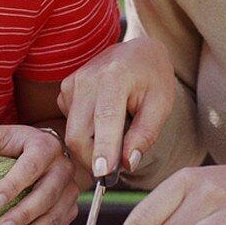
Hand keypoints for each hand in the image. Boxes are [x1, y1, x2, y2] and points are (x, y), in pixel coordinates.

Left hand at [0, 125, 78, 224]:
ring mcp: (69, 190)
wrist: (43, 153)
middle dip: (23, 215)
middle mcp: (62, 167)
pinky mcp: (69, 208)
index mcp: (45, 146)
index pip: (31, 166)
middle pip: (46, 195)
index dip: (13, 185)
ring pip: (54, 216)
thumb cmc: (15, 145)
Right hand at [57, 36, 173, 178]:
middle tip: (114, 171)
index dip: (103, 148)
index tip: (103, 173)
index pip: (105, 119)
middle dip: (92, 159)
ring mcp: (72, 83)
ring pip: (71, 132)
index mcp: (115, 77)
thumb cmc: (153, 78)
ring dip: (89, 148)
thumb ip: (145, 134)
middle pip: (78, 133)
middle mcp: (87, 79)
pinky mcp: (65, 90)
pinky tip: (102, 124)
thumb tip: (128, 164)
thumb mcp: (161, 105)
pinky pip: (70, 124)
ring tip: (114, 141)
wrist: (137, 51)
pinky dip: (85, 134)